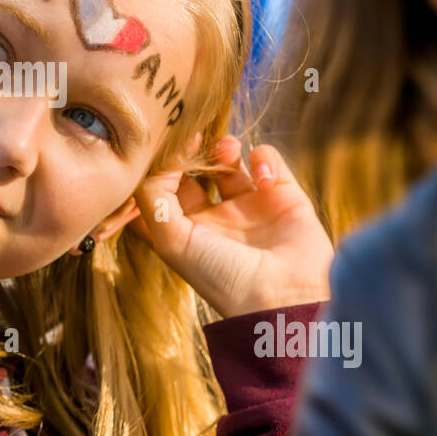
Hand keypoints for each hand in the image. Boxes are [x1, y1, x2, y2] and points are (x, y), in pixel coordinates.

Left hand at [129, 135, 332, 319]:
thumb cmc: (221, 277)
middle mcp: (215, 217)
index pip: (161, 190)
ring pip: (230, 158)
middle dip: (191, 151)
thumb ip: (153, 196)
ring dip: (224, 147)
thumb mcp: (172, 241)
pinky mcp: (282, 195)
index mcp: (185, 231)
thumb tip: (159, 159)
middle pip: (194, 169)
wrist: (283, 298)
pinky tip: (263, 180)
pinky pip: (267, 160)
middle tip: (191, 137)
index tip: (160, 149)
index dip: (157, 168)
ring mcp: (249, 205)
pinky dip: (263, 159)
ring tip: (226, 153)